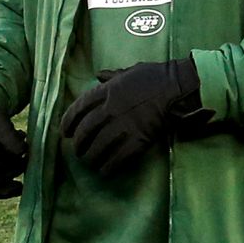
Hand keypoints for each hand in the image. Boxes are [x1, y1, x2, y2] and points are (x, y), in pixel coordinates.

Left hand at [60, 59, 202, 177]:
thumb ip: (112, 76)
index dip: (68, 122)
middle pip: (86, 130)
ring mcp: (124, 125)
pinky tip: (105, 171)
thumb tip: (99, 74)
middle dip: (79, 144)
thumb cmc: (155, 76)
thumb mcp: (129, 71)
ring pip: (99, 146)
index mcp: (106, 91)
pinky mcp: (138, 139)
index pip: (79, 108)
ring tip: (89, 162)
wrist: (178, 88)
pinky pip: (119, 157)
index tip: (65, 133)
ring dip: (91, 157)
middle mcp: (110, 109)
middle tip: (77, 151)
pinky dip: (109, 166)